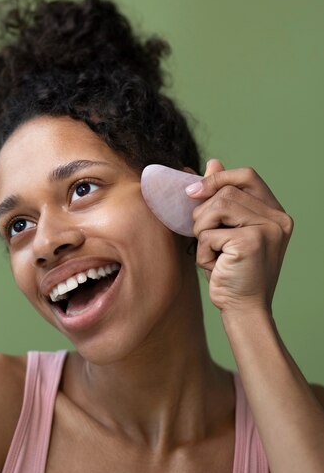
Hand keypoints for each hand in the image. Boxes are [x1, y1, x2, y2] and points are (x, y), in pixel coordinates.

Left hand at [186, 159, 293, 314]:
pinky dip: (202, 252)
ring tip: (211, 253)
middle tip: (203, 238)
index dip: (218, 178)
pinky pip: (209, 233)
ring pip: (215, 207)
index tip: (193, 192)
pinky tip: (215, 268)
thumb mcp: (227, 232)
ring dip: (201, 232)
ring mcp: (267, 230)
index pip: (247, 176)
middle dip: (203, 213)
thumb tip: (213, 162)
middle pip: (225, 192)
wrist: (244, 310)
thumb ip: (224, 199)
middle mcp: (278, 219)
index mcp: (276, 214)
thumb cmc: (233, 272)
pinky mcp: (251, 242)